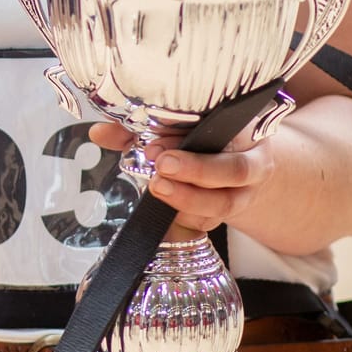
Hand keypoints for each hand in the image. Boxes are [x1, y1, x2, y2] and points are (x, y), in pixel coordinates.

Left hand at [89, 123, 274, 234]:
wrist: (242, 164)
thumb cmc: (205, 140)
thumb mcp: (178, 127)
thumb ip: (139, 128)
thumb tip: (99, 133)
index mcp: (244, 130)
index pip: (225, 132)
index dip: (189, 139)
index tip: (154, 146)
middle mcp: (251, 163)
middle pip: (234, 171)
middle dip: (196, 170)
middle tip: (161, 168)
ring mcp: (243, 194)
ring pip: (224, 203)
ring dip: (188, 199)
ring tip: (157, 189)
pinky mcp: (227, 217)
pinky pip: (210, 223)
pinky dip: (185, 221)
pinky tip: (164, 214)